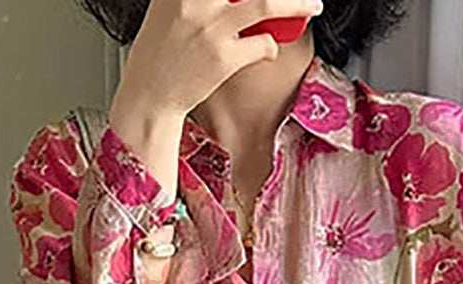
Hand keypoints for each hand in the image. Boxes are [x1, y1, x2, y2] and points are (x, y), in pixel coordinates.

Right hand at [110, 0, 324, 123]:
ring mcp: (211, 28)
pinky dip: (271, 46)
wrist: (149, 95)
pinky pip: (263, 44)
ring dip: (296, 3)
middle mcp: (194, 0)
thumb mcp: (167, 9)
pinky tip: (266, 48)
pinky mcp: (224, 57)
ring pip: (266, 4)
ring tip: (312, 3)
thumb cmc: (159, 54)